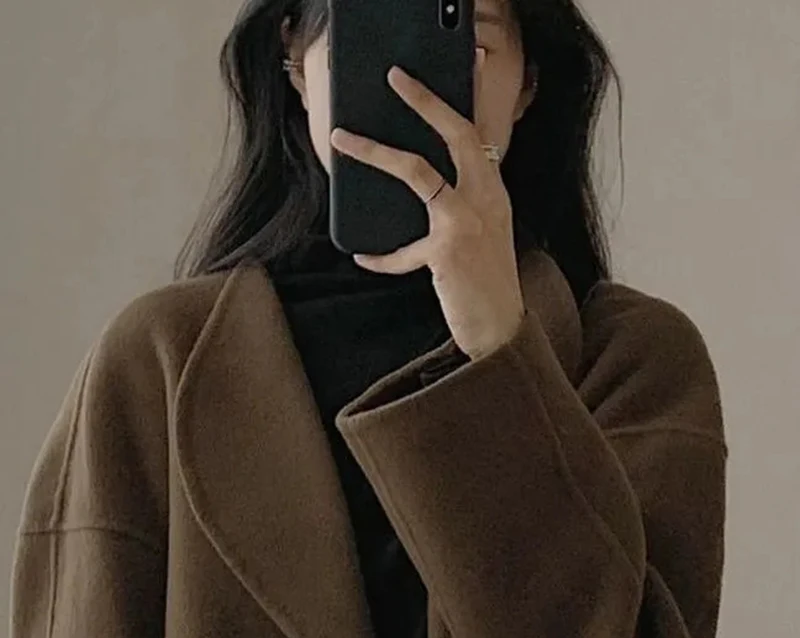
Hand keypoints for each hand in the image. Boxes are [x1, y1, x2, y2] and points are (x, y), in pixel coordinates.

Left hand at [329, 53, 525, 361]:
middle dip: (425, 100)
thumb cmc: (484, 284)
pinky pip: (402, 248)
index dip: (468, 96)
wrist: (501, 330)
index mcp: (493, 192)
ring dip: (374, 152)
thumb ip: (460, 203)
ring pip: (417, 170)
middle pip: (457, 133)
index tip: (463, 63)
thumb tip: (417, 178)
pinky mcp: (447, 249)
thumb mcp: (482, 234)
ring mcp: (468, 221)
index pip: (480, 133)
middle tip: (396, 77)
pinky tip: (363, 257)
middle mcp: (486, 198)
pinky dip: (381, 256)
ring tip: (343, 140)